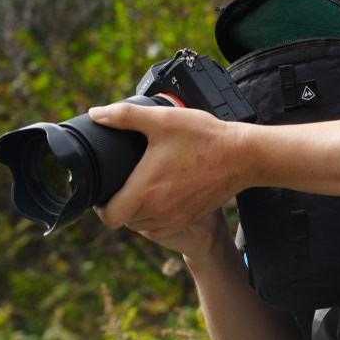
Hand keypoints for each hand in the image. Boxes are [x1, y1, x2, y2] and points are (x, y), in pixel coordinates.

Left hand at [86, 101, 250, 258]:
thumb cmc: (203, 138)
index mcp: (145, 191)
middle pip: (125, 220)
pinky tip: (161, 195)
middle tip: (123, 182)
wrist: (243, 156)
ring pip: (143, 224)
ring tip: (142, 187)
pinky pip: (161, 227)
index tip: (104, 191)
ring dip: (137, 211)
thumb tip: (96, 113)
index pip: (109, 217)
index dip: (100, 207)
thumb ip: (125, 116)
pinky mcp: (189, 218)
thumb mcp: (162, 120)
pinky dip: (156, 217)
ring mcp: (175, 218)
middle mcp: (158, 211)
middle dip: (120, 204)